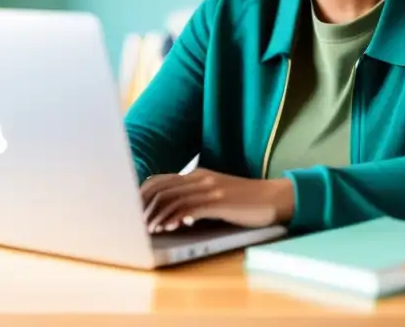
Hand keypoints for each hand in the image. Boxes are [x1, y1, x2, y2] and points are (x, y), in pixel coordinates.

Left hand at [140, 168, 294, 232]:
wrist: (274, 198)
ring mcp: (210, 188)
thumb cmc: (245, 202)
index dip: (141, 195)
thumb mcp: (216, 196)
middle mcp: (200, 177)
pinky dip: (174, 218)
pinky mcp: (219, 201)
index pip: (159, 180)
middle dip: (142, 206)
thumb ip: (195, 201)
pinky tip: (168, 227)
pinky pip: (189, 208)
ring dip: (156, 215)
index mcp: (197, 174)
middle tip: (133, 223)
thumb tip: (173, 217)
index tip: (131, 212)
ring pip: (171, 198)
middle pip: (160, 187)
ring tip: (148, 230)